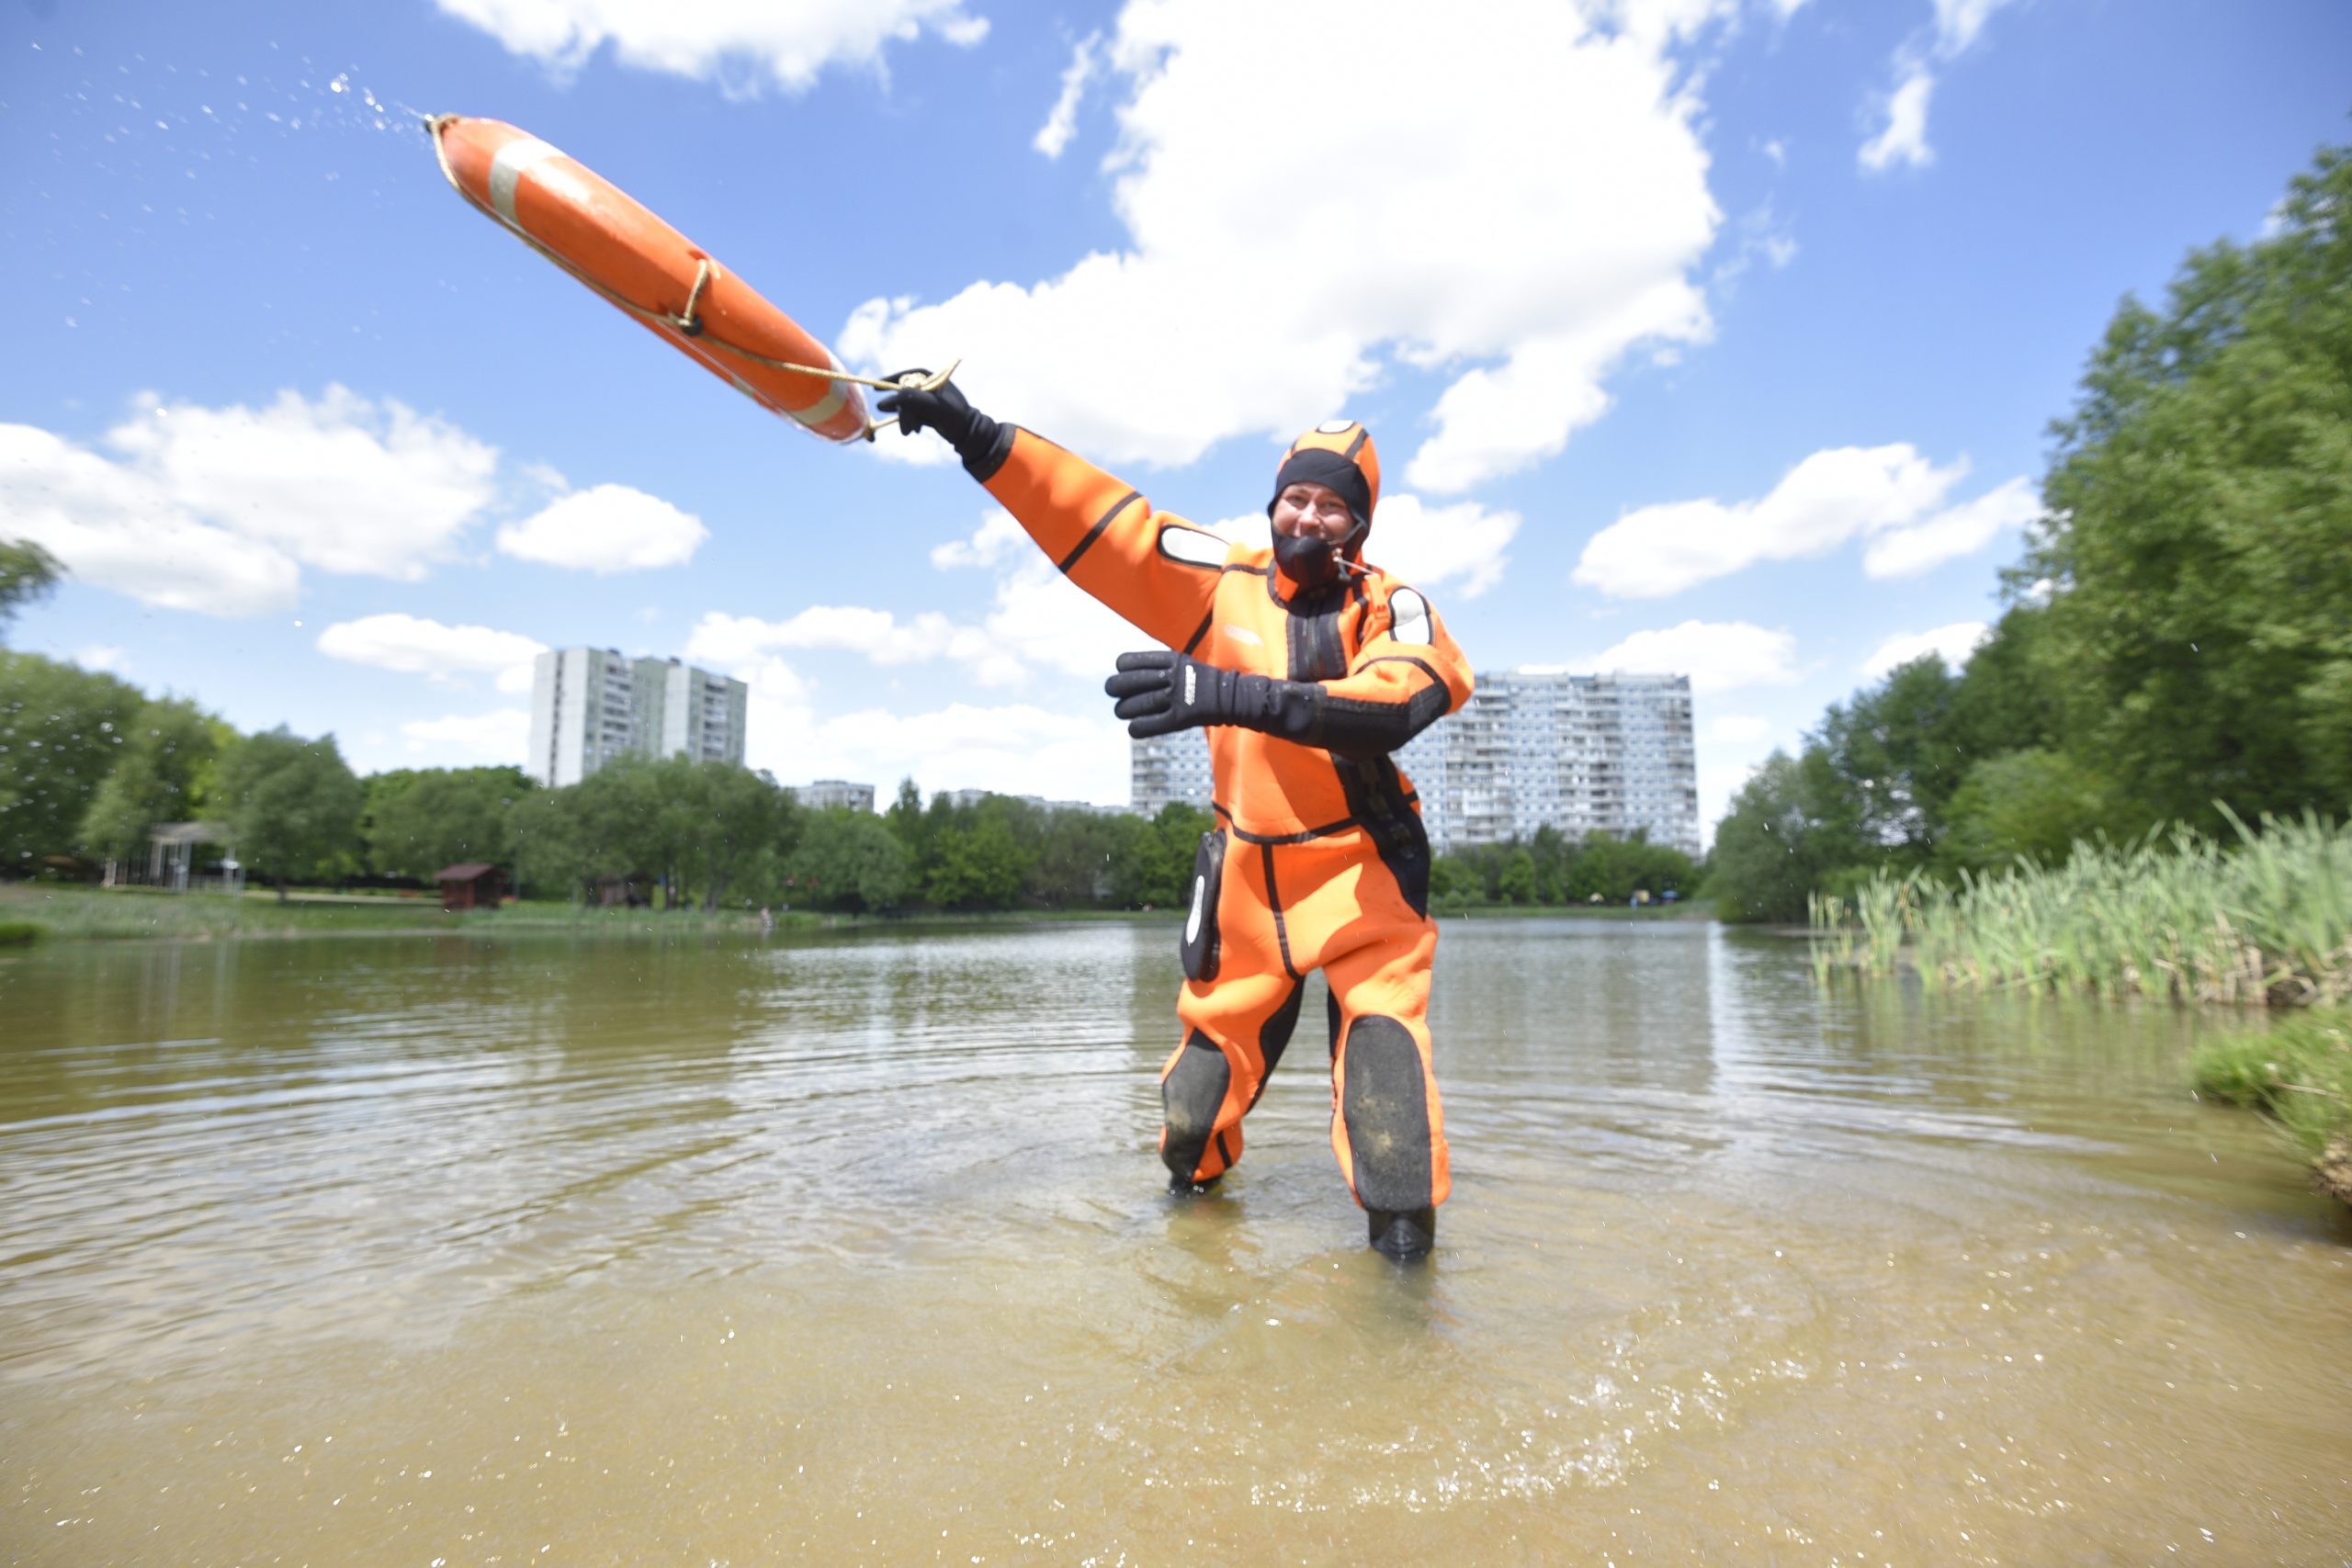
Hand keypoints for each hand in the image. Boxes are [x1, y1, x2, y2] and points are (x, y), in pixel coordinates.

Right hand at [875, 369, 981, 446]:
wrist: (969, 434)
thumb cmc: (955, 416)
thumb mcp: (933, 407)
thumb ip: (911, 400)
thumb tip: (884, 401)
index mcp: (933, 378)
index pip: (906, 376)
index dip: (889, 381)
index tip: (875, 388)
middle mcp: (929, 386)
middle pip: (905, 394)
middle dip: (902, 411)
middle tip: (904, 429)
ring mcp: (928, 399)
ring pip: (907, 406)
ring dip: (906, 418)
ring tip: (908, 432)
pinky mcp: (928, 411)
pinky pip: (912, 414)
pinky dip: (911, 422)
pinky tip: (915, 431)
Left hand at [1105, 650, 1258, 737]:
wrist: (1231, 697)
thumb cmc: (1201, 680)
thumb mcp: (1181, 662)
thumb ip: (1157, 665)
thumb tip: (1124, 670)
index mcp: (1170, 659)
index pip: (1128, 662)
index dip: (1122, 669)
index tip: (1124, 675)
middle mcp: (1171, 677)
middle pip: (1127, 683)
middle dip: (1115, 689)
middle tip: (1114, 695)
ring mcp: (1176, 698)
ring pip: (1135, 705)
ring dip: (1123, 710)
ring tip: (1123, 712)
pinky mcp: (1180, 718)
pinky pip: (1149, 725)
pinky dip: (1137, 728)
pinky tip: (1134, 727)